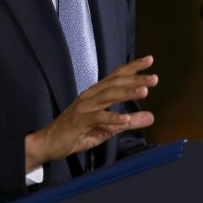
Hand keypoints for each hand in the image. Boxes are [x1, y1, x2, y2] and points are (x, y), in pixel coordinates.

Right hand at [24, 55, 157, 170]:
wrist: (49, 142)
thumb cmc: (76, 132)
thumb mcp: (106, 128)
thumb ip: (128, 122)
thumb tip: (150, 117)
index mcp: (96, 93)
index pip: (116, 76)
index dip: (132, 67)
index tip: (149, 60)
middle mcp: (90, 96)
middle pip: (115, 83)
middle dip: (135, 79)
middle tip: (154, 78)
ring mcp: (83, 107)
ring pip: (108, 96)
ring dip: (127, 93)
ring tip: (144, 92)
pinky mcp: (79, 121)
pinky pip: (98, 117)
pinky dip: (113, 117)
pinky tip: (126, 119)